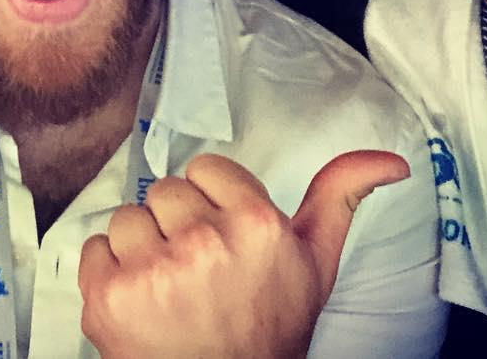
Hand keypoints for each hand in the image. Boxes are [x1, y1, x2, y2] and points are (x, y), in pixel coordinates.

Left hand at [78, 150, 408, 357]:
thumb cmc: (270, 327)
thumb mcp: (315, 263)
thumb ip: (340, 196)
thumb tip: (393, 159)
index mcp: (256, 223)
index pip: (204, 169)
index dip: (211, 204)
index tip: (224, 240)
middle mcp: (204, 241)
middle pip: (164, 191)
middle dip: (176, 226)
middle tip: (198, 271)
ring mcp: (154, 270)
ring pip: (127, 218)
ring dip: (141, 250)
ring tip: (169, 290)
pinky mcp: (111, 295)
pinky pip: (93, 248)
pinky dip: (108, 274)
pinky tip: (140, 302)